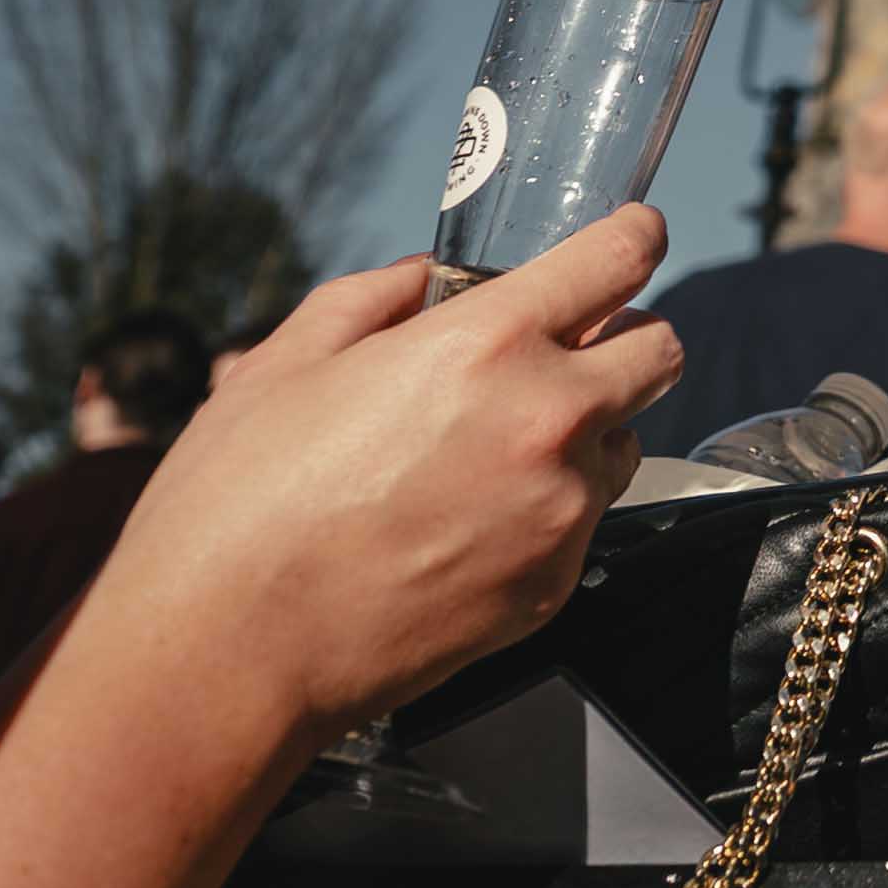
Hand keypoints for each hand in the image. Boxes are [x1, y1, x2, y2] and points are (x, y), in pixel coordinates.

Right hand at [89, 206, 682, 750]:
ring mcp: (559, 513)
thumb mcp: (283, 365)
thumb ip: (368, 302)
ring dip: (587, 430)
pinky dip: (546, 511)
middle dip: (622, 339)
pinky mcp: (553, 587)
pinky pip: (583, 524)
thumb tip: (418, 280)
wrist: (227, 652)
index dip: (631, 237)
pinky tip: (463, 526)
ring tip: (490, 452)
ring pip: (625, 442)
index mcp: (485, 345)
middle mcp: (545, 422)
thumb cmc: (236, 505)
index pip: (618, 260)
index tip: (631, 235)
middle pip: (659, 352)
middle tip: (565, 349)